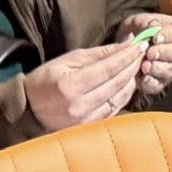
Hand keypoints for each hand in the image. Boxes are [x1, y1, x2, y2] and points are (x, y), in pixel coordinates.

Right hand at [24, 41, 144, 131]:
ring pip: (120, 97)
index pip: (109, 68)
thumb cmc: (46, 79)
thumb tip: (126, 43)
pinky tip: (126, 83)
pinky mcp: (89, 128)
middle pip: (117, 82)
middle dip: (133, 64)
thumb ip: (99, 53)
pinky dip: (123, 95)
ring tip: (135, 66)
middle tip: (142, 52)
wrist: (29, 109)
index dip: (128, 55)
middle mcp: (79, 105)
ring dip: (131, 80)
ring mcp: (85, 119)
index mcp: (71, 85)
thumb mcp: (68, 60)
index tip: (141, 44)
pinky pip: (114, 109)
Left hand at [117, 13, 171, 99]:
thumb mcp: (138, 21)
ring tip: (144, 65)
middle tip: (150, 53)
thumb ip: (146, 22)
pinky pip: (159, 85)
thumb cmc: (137, 29)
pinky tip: (143, 77)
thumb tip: (153, 26)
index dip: (170, 36)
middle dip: (165, 53)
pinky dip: (150, 82)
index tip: (155, 38)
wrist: (125, 47)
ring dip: (158, 68)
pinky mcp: (160, 83)